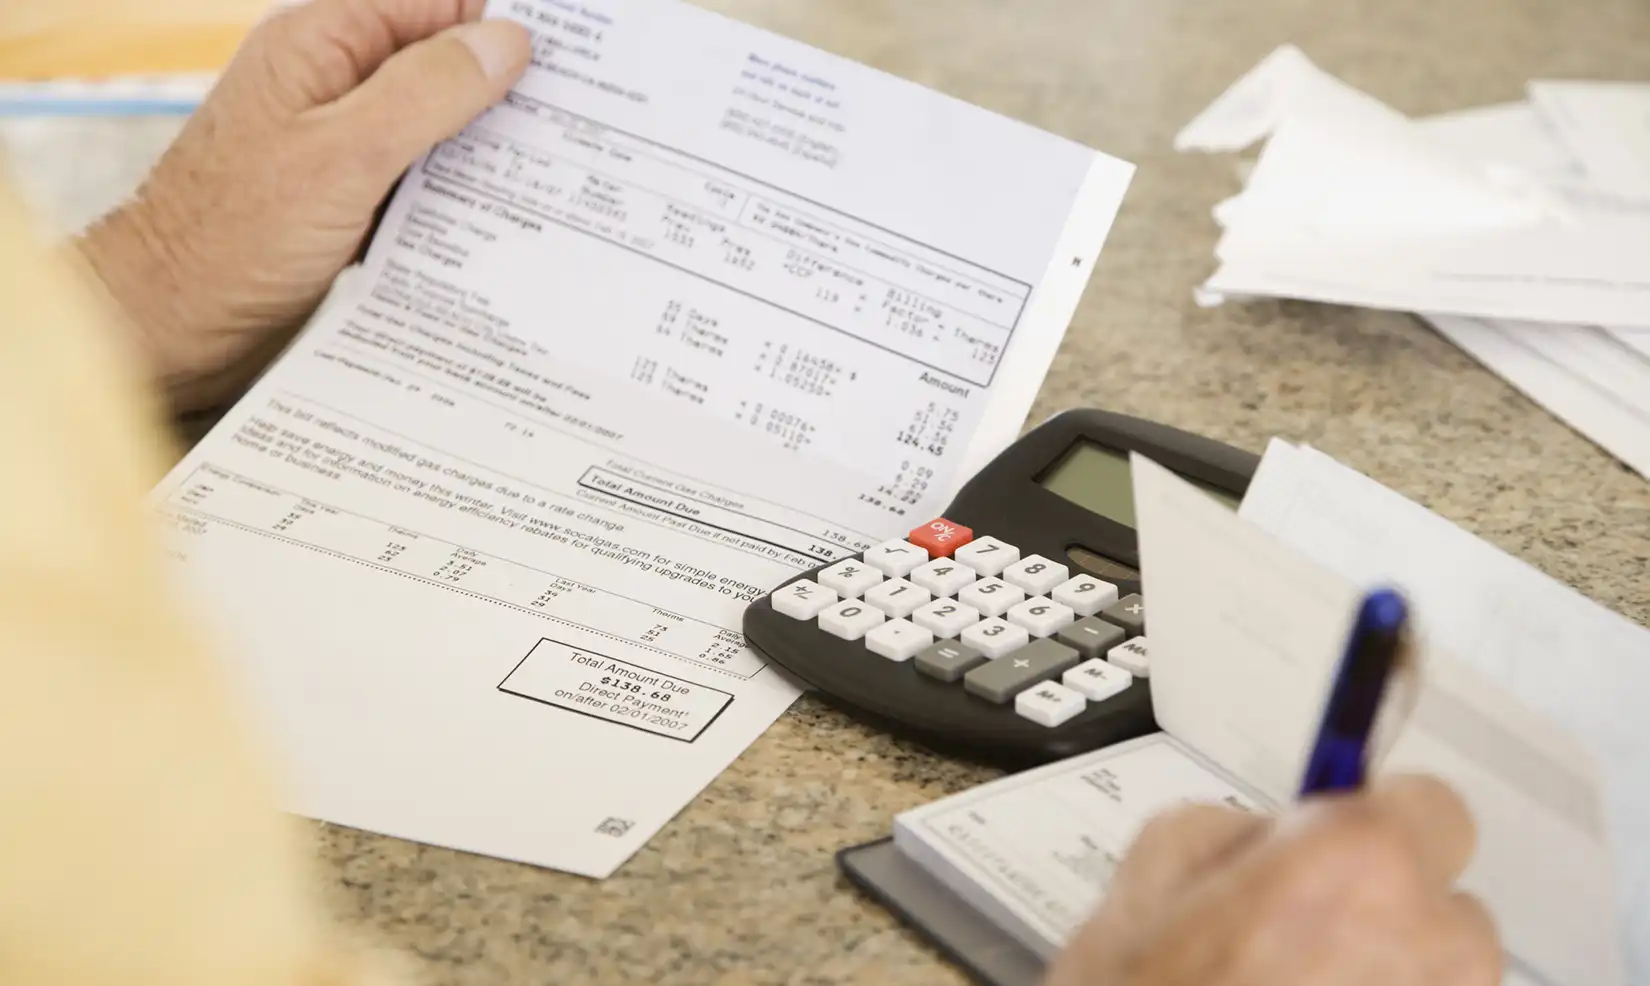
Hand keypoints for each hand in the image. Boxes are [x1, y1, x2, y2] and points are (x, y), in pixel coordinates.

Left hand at [76, 0, 532, 412]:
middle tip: (581, 130)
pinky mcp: (346, 202)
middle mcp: (332, 85)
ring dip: (488, 157)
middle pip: (443, 67)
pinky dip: (458, 202)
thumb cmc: (231, 238)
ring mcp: (339, 145)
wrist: (170, 323)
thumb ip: (426, 93)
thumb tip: (506, 44)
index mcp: (322, 44)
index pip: (437, 5)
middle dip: (507, 96)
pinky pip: (420, 184)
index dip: (503, 26)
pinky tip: (501, 229)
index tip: (574, 62)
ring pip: (437, 131)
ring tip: (557, 183)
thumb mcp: (343, 155)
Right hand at [1043, 775, 1501, 985]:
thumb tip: (1275, 832)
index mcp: (1358, 863)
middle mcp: (1426, 945)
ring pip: (1438, 983)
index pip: (1436, 807)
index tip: (1344, 841)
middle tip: (1297, 937)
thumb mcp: (1151, 869)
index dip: (1379, 823)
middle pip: (1446, 907)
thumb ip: (1236, 828)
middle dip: (1383, 914)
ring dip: (1385, 982)